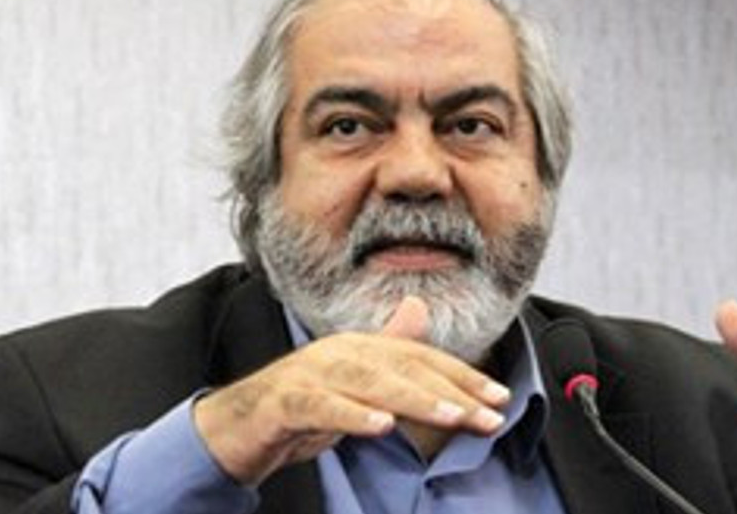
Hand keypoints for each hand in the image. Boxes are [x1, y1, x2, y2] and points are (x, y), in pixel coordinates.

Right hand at [194, 296, 510, 484]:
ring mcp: (310, 374)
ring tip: (452, 416)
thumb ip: (387, 350)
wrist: (236, 427)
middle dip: (452, 391)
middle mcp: (340, 352)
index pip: (421, 359)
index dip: (463, 376)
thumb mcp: (353, 381)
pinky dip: (352, 416)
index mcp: (361, 347)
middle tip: (491, 414)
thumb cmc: (302, 404)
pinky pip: (321, 407)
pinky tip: (382, 427)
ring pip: (369, 382)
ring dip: (413, 398)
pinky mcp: (284, 402)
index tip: (500, 398)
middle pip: (403, 368)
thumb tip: (417, 309)